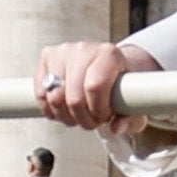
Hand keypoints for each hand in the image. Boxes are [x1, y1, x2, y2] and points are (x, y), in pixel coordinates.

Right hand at [31, 39, 165, 137]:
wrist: (112, 66)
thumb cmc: (123, 85)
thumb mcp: (135, 103)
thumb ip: (131, 118)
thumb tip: (116, 127)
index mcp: (109, 55)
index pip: (94, 87)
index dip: (98, 110)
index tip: (104, 116)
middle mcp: (84, 49)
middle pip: (73, 97)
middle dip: (83, 118)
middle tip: (93, 119)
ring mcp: (63, 52)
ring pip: (54, 97)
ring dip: (66, 115)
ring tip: (79, 114)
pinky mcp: (48, 57)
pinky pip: (41, 94)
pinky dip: (51, 109)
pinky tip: (65, 109)